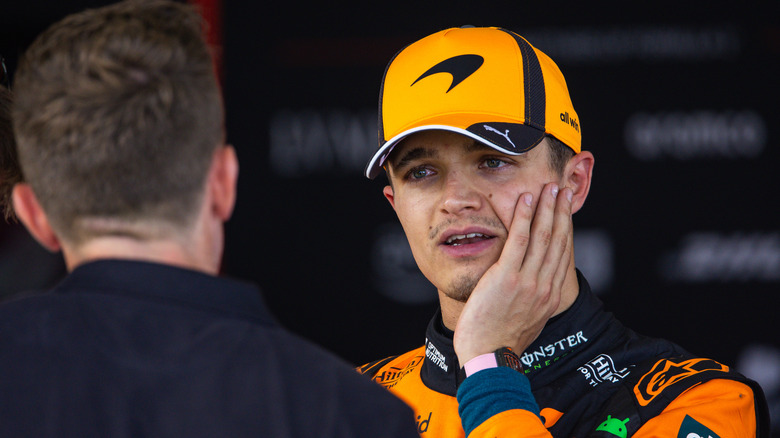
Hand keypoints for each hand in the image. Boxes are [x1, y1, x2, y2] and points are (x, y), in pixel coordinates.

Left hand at [453, 182, 573, 364]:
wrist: (489, 357)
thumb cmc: (499, 342)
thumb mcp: (527, 321)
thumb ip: (532, 302)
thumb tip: (533, 292)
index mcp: (549, 296)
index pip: (562, 254)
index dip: (566, 228)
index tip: (566, 210)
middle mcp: (543, 286)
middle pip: (557, 240)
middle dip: (561, 211)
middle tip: (563, 189)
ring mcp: (527, 281)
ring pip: (542, 236)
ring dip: (547, 207)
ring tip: (549, 187)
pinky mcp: (507, 277)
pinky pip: (519, 240)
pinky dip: (524, 217)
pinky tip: (527, 200)